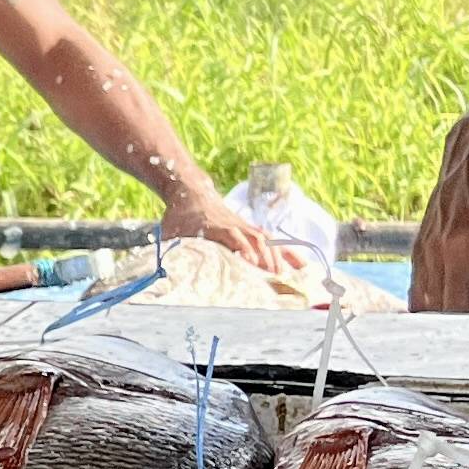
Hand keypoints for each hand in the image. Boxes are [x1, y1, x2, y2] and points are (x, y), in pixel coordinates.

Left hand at [159, 195, 294, 278]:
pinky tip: (302, 267)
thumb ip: (172, 249)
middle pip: (255, 241)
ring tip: (294, 276)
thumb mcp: (171, 232)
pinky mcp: (251, 230)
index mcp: (215, 227)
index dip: (241, 249)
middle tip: (276, 277)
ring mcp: (245, 227)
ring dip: (280, 258)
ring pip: (267, 241)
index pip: (232, 237)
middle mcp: (235, 226)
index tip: (250, 263)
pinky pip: (273, 241)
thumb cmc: (180, 216)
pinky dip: (288, 252)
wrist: (191, 191)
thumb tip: (166, 271)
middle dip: (266, 258)